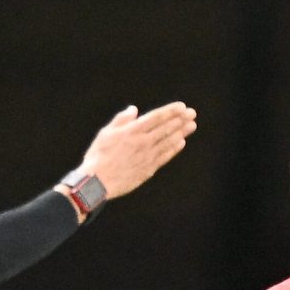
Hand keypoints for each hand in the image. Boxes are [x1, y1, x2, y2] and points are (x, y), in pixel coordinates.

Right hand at [78, 102, 197, 199]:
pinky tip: (181, 143)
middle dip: (181, 119)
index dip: (171, 111)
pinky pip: (165, 157)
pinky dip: (174, 149)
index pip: (156, 117)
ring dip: (181, 132)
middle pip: (166, 128)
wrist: (97, 183)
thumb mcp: (105, 133)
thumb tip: (134, 110)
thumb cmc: (98, 157)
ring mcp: (147, 156)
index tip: (182, 106)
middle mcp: (143, 142)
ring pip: (169, 141)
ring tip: (191, 126)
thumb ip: (121, 120)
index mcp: (132, 131)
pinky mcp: (148, 169)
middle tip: (192, 113)